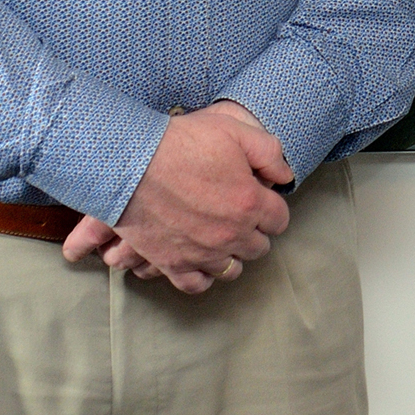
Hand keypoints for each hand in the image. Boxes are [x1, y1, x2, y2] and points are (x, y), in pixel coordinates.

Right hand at [61, 103, 291, 293]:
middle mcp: (231, 234)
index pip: (279, 219)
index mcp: (250, 203)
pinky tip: (200, 261)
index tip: (258, 200)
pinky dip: (202, 275)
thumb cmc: (181, 142)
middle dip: (253, 231)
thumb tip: (285, 176)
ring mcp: (202, 252)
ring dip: (231, 254)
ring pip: (232, 269)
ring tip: (221, 239)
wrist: (129, 161)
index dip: (271, 208)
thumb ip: (269, 153)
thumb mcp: (233, 131)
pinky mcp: (173, 263)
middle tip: (239, 216)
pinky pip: (197, 284)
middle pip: (258, 247)